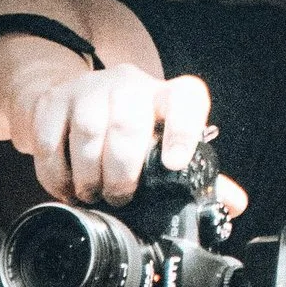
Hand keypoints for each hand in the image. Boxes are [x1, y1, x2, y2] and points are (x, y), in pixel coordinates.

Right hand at [0, 57, 215, 206]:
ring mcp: (89, 88)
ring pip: (89, 131)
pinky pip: (51, 140)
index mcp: (166, 96)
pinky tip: (66, 187)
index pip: (185, 99)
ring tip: (92, 194)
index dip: (183, 130)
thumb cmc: (131, 129)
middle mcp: (130, 84)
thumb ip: (197, 173)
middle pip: (128, 122)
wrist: (76, 99)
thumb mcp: (164, 143)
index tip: (174, 163)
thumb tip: (234, 203)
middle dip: (122, 172)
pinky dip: (57, 174)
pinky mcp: (53, 100)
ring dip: (89, 174)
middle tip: (119, 198)